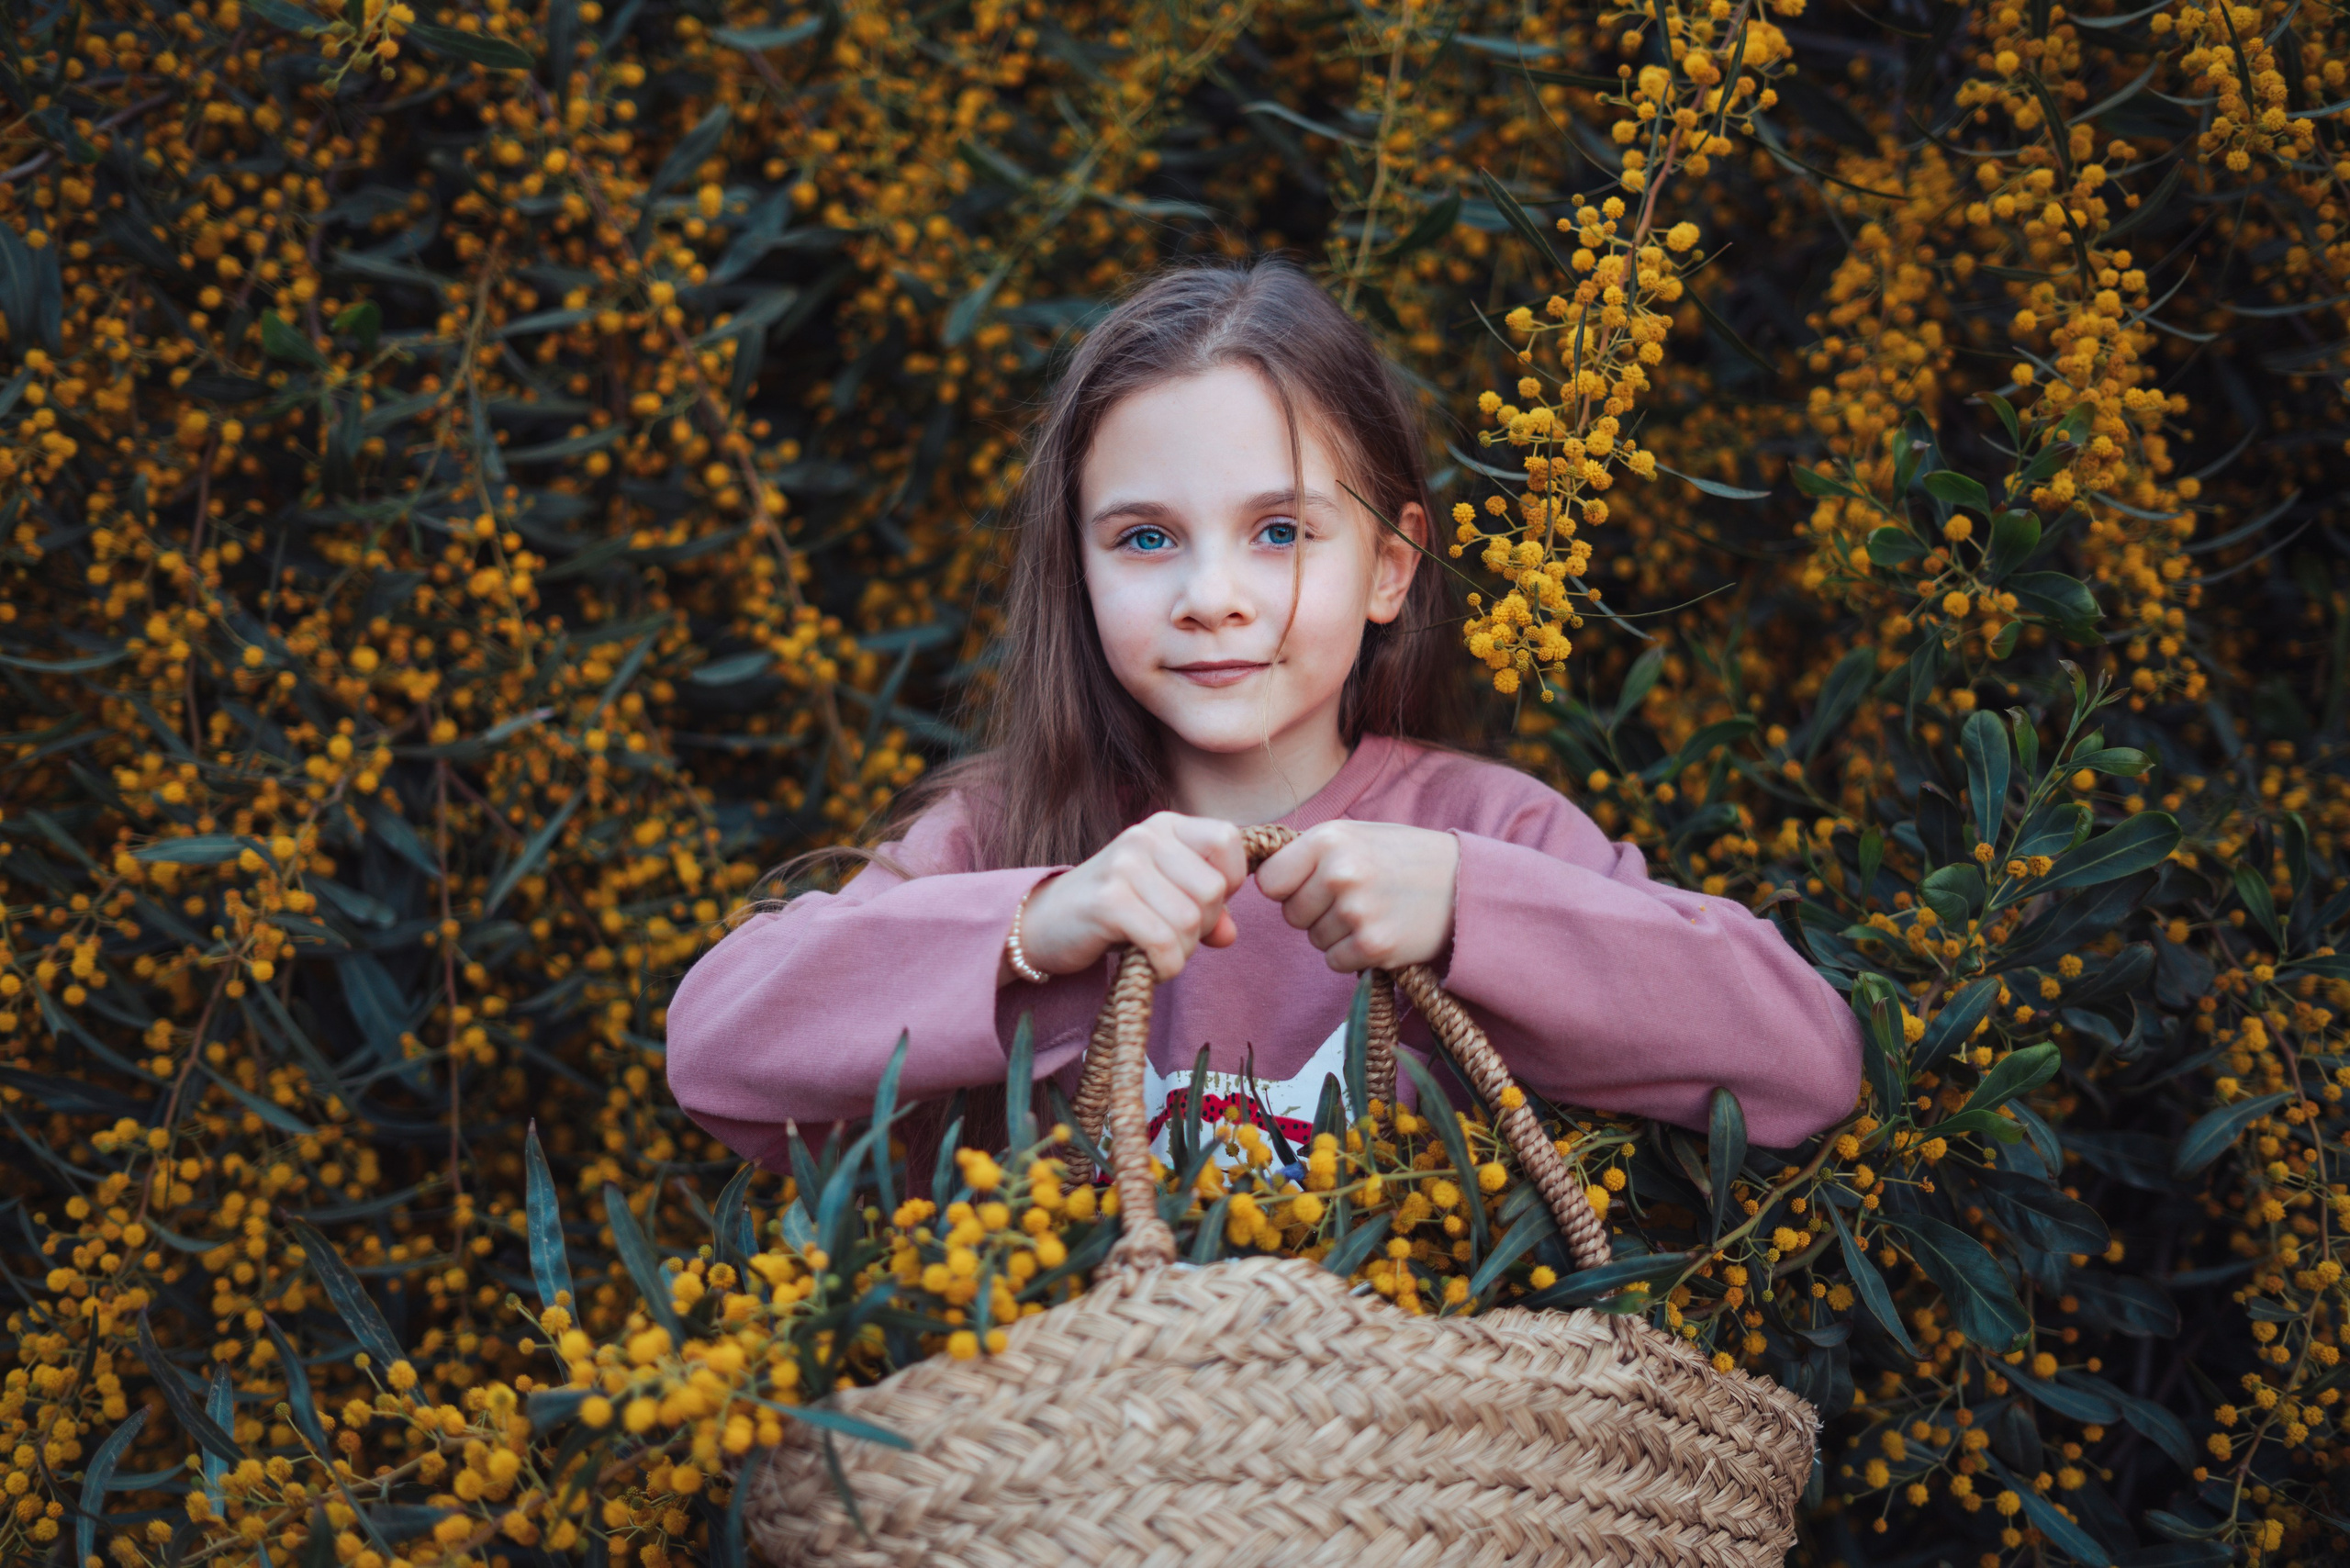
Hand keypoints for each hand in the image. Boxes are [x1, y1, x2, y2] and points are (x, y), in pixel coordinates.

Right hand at [1004, 811, 1247, 984]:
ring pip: (1190, 919)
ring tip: (1161, 953)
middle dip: (1204, 925)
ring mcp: (1124, 865)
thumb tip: (1230, 935)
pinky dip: (1167, 965)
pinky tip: (1154, 967)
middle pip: (1213, 888)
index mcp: (1165, 826)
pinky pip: (1164, 941)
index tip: (1204, 904)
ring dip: (1183, 950)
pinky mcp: (1108, 901)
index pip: (1227, 840)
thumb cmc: (1112, 911)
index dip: (1229, 880)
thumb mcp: (1163, 900)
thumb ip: (1205, 911)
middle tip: (1177, 937)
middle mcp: (1145, 836)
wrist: (1042, 923)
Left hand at [1254, 821, 1458, 972]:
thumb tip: (1253, 875)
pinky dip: (1353, 953)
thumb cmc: (1401, 856)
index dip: (1287, 885)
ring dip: (1337, 932)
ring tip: (1373, 909)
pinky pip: (1335, 961)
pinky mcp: (1374, 946)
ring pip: (1314, 939)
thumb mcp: (1353, 835)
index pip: (1269, 881)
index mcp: (1330, 839)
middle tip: (1354, 896)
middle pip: (1291, 914)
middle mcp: (1340, 874)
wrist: (1465, 883)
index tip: (1311, 881)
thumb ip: (1307, 852)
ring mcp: (1357, 912)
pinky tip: (1381, 929)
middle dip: (1314, 910)